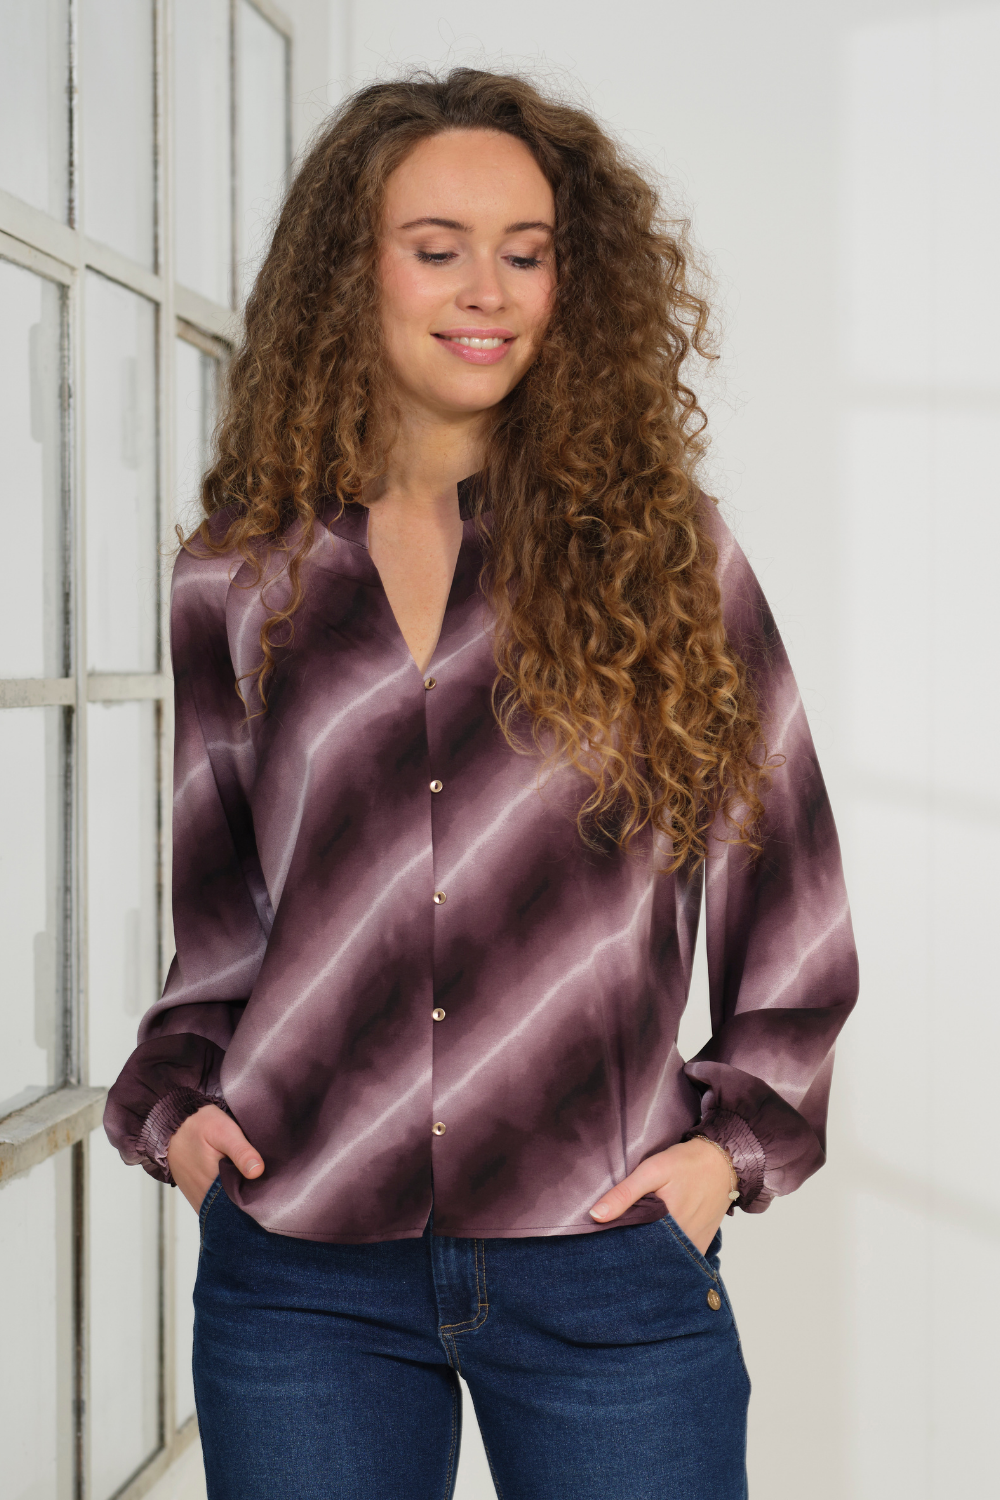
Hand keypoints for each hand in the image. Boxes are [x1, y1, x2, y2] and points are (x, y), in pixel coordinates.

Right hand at [166, 1104, 264, 1213]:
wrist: (171, 1124)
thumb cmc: (197, 1125)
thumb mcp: (223, 1131)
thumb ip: (241, 1152)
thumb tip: (258, 1172)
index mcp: (213, 1188)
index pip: (244, 1206)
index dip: (261, 1199)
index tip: (274, 1187)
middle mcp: (204, 1200)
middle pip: (237, 1209)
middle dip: (253, 1199)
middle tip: (267, 1181)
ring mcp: (200, 1199)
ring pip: (227, 1207)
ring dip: (241, 1197)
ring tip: (255, 1180)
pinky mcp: (198, 1195)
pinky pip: (217, 1202)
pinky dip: (229, 1195)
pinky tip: (240, 1180)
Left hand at [589, 1138, 733, 1253]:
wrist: (723, 1160)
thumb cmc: (687, 1163)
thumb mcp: (652, 1170)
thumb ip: (625, 1194)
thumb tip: (596, 1215)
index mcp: (668, 1227)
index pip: (634, 1248)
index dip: (618, 1245)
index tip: (605, 1244)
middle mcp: (684, 1243)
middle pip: (650, 1255)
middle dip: (634, 1252)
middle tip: (617, 1246)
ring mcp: (695, 1245)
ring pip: (666, 1257)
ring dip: (652, 1252)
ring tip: (635, 1245)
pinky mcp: (703, 1243)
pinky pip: (682, 1257)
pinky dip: (669, 1252)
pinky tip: (657, 1243)